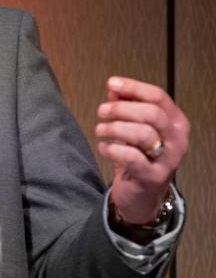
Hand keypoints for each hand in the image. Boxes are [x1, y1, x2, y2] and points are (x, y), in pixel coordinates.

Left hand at [95, 76, 189, 225]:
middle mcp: (177, 139)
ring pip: (142, 134)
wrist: (143, 193)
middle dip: (121, 109)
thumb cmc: (140, 155)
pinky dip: (112, 149)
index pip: (158, 97)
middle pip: (151, 113)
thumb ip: (127, 105)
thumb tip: (115, 87)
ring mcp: (168, 159)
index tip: (111, 83)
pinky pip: (131, 157)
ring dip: (115, 128)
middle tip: (102, 111)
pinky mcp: (153, 176)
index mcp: (176, 121)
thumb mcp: (135, 127)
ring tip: (100, 130)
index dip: (133, 87)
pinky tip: (104, 148)